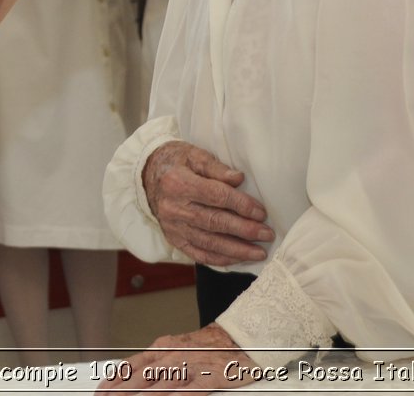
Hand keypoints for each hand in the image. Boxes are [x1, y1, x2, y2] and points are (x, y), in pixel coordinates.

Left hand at [98, 324, 260, 392]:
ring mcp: (190, 366)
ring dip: (143, 395)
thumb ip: (156, 364)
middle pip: (142, 376)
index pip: (133, 365)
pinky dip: (177, 394)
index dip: (115, 380)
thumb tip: (133, 377)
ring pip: (162, 383)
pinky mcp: (209, 376)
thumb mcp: (175, 349)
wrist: (239, 338)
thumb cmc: (208, 346)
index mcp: (163, 347)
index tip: (101, 391)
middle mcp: (174, 355)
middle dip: (122, 391)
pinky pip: (190, 388)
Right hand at [142, 140, 274, 265]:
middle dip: (244, 231)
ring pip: (209, 243)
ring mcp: (173, 227)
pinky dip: (220, 259)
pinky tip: (238, 259)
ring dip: (236, 250)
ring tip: (259, 252)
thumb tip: (239, 179)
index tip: (261, 212)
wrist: (147, 175)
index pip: (216, 196)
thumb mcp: (193, 154)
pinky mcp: (174, 239)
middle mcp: (174, 208)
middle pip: (214, 222)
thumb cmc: (175, 162)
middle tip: (266, 234)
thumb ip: (216, 167)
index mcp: (178, 183)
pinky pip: (199, 254)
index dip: (241, 205)